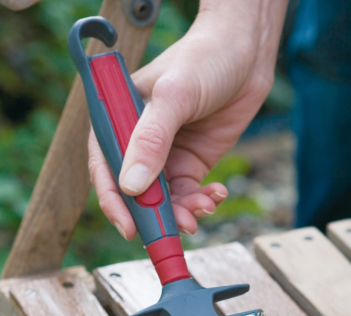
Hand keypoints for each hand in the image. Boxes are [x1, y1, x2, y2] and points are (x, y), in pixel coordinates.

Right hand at [89, 0, 286, 239]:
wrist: (246, 52)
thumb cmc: (203, 59)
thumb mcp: (174, 96)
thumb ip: (151, 140)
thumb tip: (132, 187)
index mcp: (119, 121)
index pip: (104, 168)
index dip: (113, 202)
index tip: (130, 228)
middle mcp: (138, 143)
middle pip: (135, 192)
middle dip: (154, 214)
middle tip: (176, 228)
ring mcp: (165, 156)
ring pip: (164, 199)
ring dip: (181, 212)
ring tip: (202, 209)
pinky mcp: (190, 163)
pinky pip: (189, 193)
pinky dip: (201, 201)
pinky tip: (215, 195)